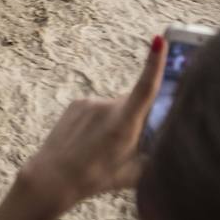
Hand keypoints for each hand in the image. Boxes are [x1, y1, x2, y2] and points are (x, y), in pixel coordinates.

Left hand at [18, 36, 166, 215]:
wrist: (52, 177)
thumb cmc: (96, 179)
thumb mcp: (133, 175)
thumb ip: (153, 157)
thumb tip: (168, 148)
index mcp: (124, 124)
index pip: (145, 88)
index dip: (155, 64)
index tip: (160, 40)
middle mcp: (106, 107)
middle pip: (132, 104)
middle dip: (136, 119)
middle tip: (126, 146)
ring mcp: (89, 103)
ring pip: (113, 108)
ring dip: (113, 122)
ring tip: (99, 148)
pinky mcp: (76, 103)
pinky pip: (96, 108)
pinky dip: (98, 121)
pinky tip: (87, 141)